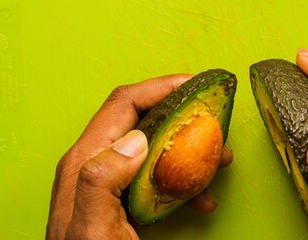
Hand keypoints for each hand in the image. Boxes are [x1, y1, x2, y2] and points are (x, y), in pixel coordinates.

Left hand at [46, 74, 233, 239]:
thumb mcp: (92, 229)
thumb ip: (102, 180)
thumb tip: (135, 138)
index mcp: (86, 159)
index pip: (125, 103)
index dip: (161, 86)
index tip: (196, 83)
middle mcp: (99, 162)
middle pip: (145, 119)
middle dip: (184, 114)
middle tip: (216, 120)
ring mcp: (113, 181)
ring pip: (157, 146)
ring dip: (191, 148)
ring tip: (220, 160)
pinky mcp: (126, 200)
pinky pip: (160, 177)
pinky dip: (186, 180)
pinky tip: (204, 198)